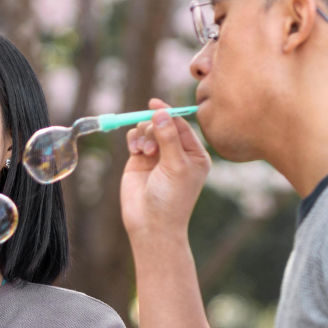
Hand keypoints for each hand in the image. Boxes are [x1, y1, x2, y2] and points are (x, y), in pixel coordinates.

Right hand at [121, 99, 210, 241]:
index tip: (154, 104)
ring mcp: (157, 155)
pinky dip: (134, 139)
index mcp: (194, 154)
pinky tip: (135, 150)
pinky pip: (135, 138)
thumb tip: (161, 112)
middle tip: (151, 148)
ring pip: (147, 129)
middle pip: (163, 124)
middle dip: (154, 129)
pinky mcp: (139, 160)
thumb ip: (168, 137)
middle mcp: (176, 152)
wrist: (151, 223)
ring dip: (143, 135)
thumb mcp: (175, 166)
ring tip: (143, 152)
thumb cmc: (171, 198)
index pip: (182, 125)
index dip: (168, 113)